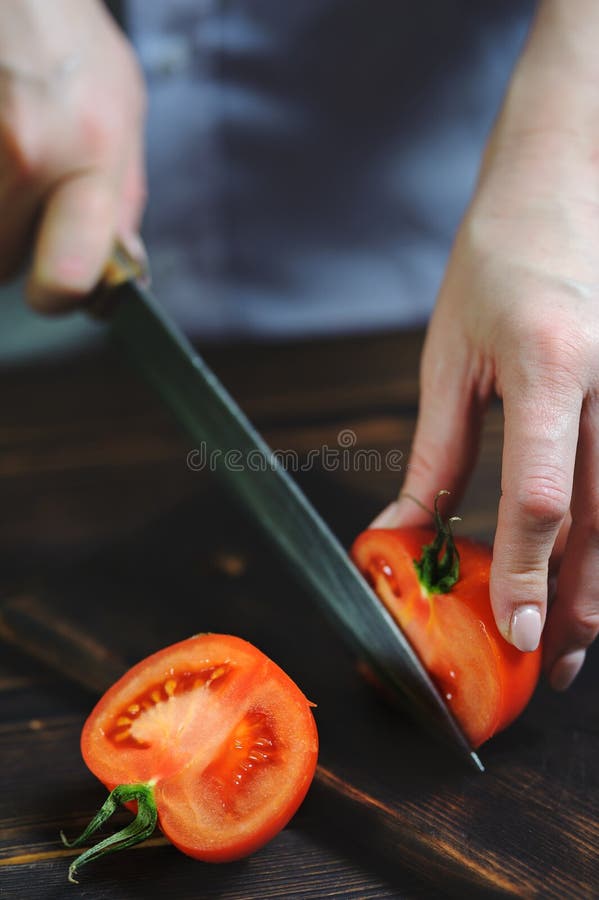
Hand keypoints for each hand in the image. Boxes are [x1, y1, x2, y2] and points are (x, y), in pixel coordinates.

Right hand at [0, 0, 145, 309]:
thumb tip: (124, 268)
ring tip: (3, 160)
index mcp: (87, 152)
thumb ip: (122, 198)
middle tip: (22, 192)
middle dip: (13, 243)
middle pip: (0, 267)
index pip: (66, 278)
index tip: (57, 288)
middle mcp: (23, 148)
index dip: (59, 295)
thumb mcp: (123, 108)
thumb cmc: (66, 34)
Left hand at [374, 0, 598, 689]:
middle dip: (583, 605)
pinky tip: (595, 567)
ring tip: (579, 637)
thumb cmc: (496, 263)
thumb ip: (434, 456)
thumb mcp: (449, 358)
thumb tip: (405, 534)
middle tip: (557, 664)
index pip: (542, 499)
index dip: (532, 578)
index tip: (522, 638)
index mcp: (549, 365)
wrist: (562, 189)